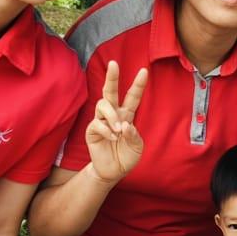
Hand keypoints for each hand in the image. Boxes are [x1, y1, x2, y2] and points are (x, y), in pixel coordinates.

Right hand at [86, 61, 147, 182]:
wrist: (113, 171)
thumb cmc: (126, 157)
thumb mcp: (137, 147)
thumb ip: (134, 135)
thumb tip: (124, 125)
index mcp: (127, 115)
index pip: (132, 96)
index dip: (138, 84)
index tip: (144, 70)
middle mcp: (113, 114)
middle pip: (110, 91)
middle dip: (112, 77)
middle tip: (113, 63)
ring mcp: (101, 121)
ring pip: (103, 105)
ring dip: (112, 115)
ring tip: (118, 130)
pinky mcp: (92, 130)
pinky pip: (97, 123)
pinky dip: (107, 130)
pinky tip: (112, 138)